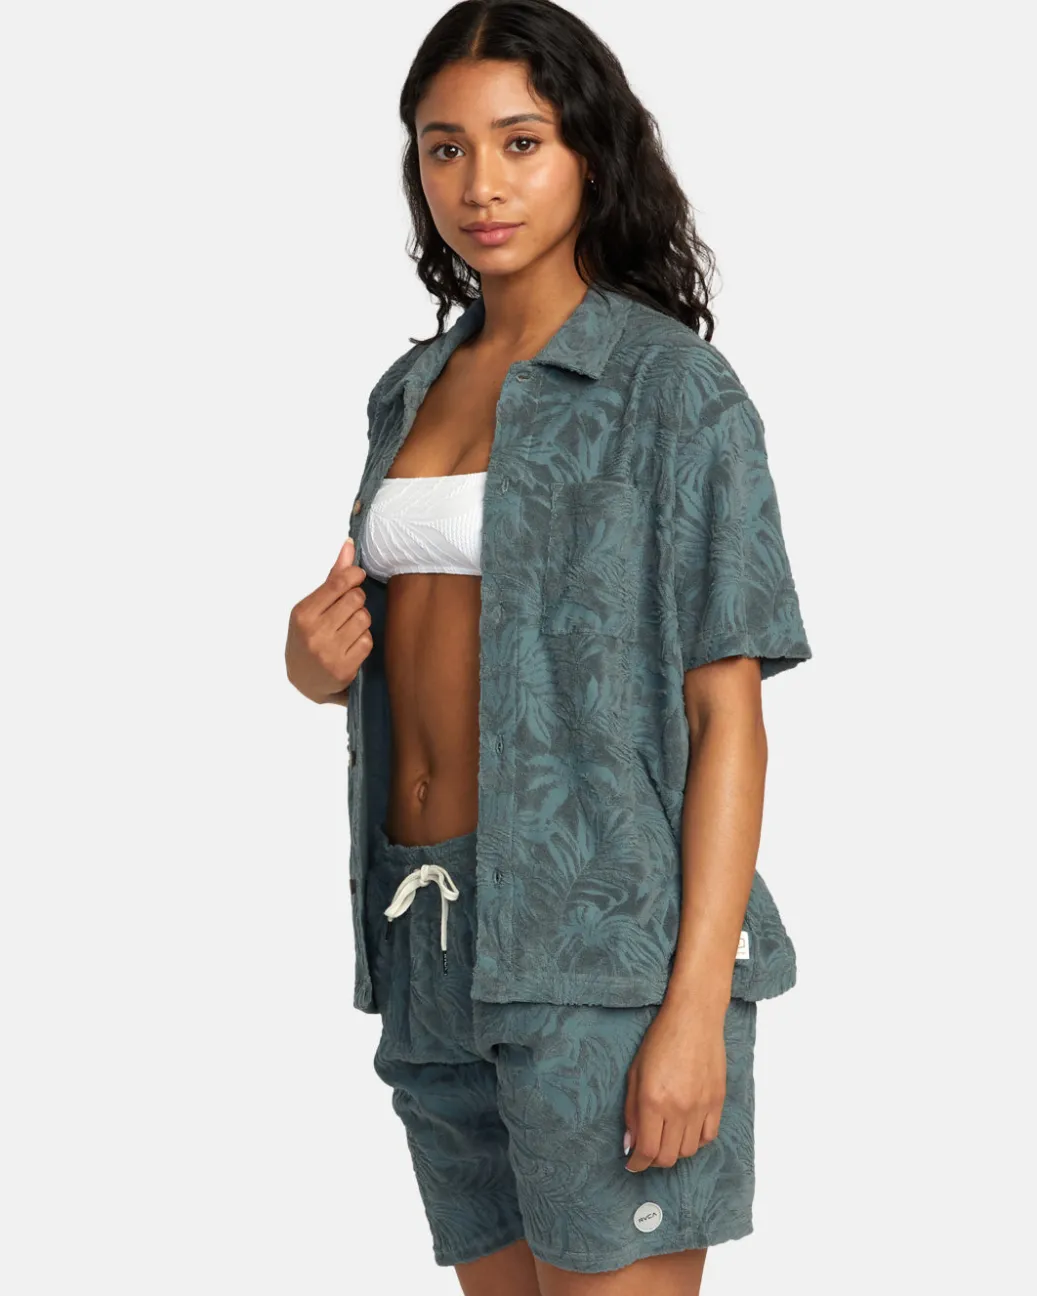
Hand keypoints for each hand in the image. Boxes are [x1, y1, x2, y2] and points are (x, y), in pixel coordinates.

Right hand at [285, 537, 372, 703]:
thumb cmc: (308, 636)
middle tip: (348, 609)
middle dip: (356, 600)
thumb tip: (349, 546)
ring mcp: (328, 652)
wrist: (303, 680)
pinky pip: (367, 641)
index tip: (357, 577)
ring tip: (349, 628)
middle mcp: (313, 633)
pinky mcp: (343, 669)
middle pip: (355, 599)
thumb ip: (332, 578)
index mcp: (303, 613)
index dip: (354, 576)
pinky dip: (363, 640)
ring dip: (361, 621)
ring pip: (364, 619)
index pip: (337, 583)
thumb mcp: (311, 608)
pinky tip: (351, 645)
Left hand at [622, 996, 727, 1172]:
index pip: (646, 1150)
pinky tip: (686, 1128)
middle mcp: (678, 1108)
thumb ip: (631, 1112)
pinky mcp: (717, 1102)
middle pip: (667, 1157)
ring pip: (689, 1151)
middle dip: (653, 1160)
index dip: (637, 1163)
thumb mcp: (635, 1073)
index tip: (632, 1164)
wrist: (694, 1018)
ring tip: (666, 1137)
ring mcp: (701, 1107)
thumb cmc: (660, 1040)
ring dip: (674, 1150)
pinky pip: (708, 1136)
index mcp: (653, 1100)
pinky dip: (695, 1140)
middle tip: (647, 1150)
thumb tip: (630, 1144)